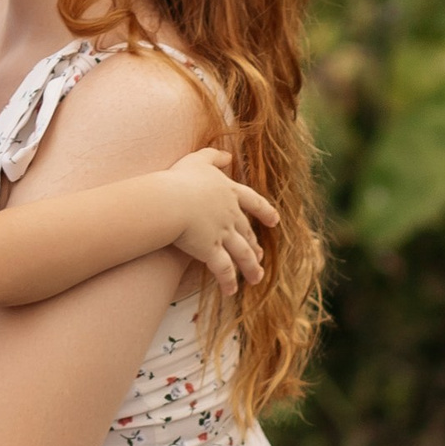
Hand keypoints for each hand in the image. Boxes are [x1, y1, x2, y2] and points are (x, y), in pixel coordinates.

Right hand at [165, 147, 275, 294]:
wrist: (170, 201)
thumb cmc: (179, 179)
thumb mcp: (198, 160)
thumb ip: (214, 156)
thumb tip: (228, 154)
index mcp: (229, 192)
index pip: (253, 202)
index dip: (265, 212)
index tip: (274, 221)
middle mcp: (231, 215)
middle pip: (247, 232)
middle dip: (255, 245)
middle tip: (260, 256)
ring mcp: (223, 234)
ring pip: (242, 253)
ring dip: (250, 267)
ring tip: (256, 278)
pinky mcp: (211, 251)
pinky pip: (224, 269)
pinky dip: (229, 281)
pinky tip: (231, 291)